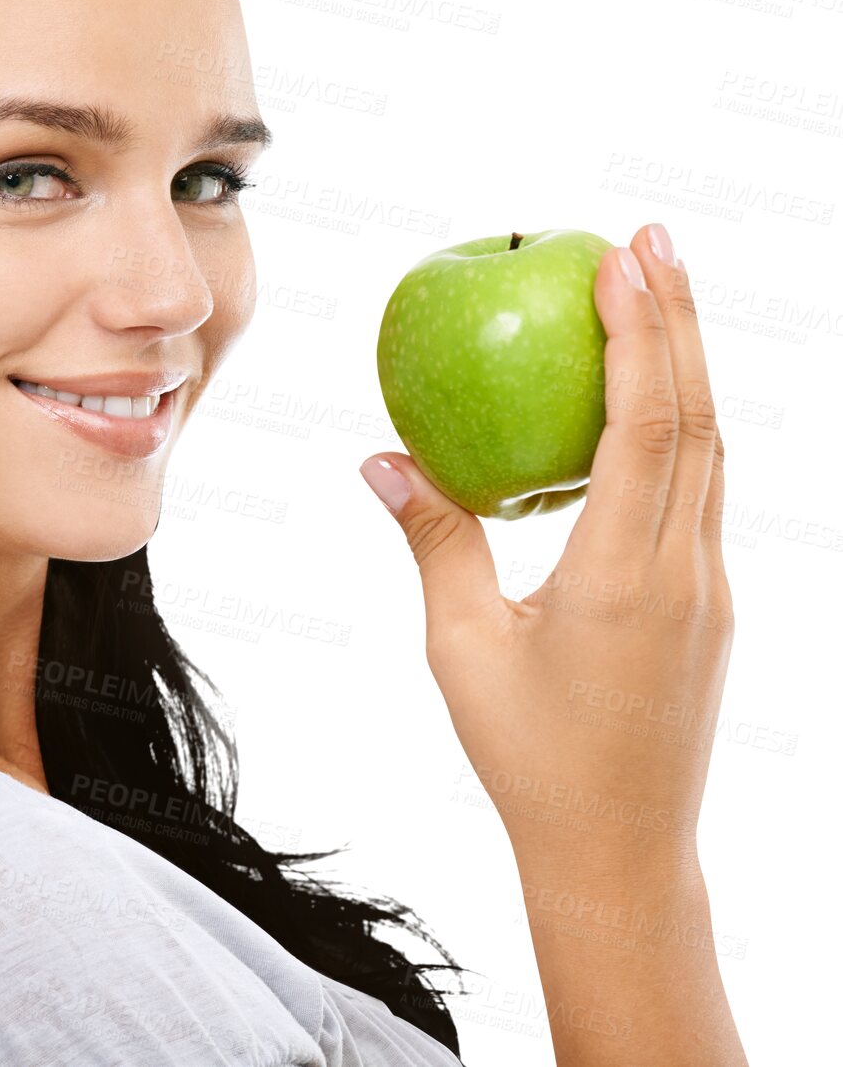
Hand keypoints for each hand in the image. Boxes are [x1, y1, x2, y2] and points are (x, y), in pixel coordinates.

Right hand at [360, 222, 732, 870]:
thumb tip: (381, 458)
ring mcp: (708, 587)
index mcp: (625, 576)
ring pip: (711, 451)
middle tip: (650, 237)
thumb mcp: (463, 648)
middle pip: (698, 419)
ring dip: (687, 365)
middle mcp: (685, 570)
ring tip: (657, 295)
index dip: (641, 333)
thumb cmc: (531, 759)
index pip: (646, 428)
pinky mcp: (707, 603)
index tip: (622, 257)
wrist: (622, 853)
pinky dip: (679, 424)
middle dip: (679, 318)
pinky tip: (645, 402)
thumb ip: (434, 541)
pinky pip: (699, 490)